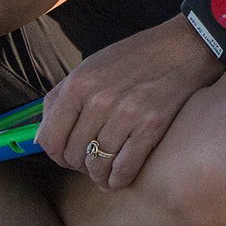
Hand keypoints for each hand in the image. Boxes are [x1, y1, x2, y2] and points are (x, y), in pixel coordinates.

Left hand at [37, 18, 222, 189]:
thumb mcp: (91, 65)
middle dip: (80, 164)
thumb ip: (61, 99)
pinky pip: (123, 169)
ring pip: (97, 166)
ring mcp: (126, 114)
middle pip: (73, 156)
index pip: (49, 139)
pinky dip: (119, 180)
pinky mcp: (152, 126)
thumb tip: (40, 138)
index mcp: (79, 83)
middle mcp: (99, 99)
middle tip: (93, 159)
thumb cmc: (136, 56)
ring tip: (106, 171)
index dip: (56, 154)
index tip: (68, 155)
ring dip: (99, 175)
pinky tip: (121, 176)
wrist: (185, 46)